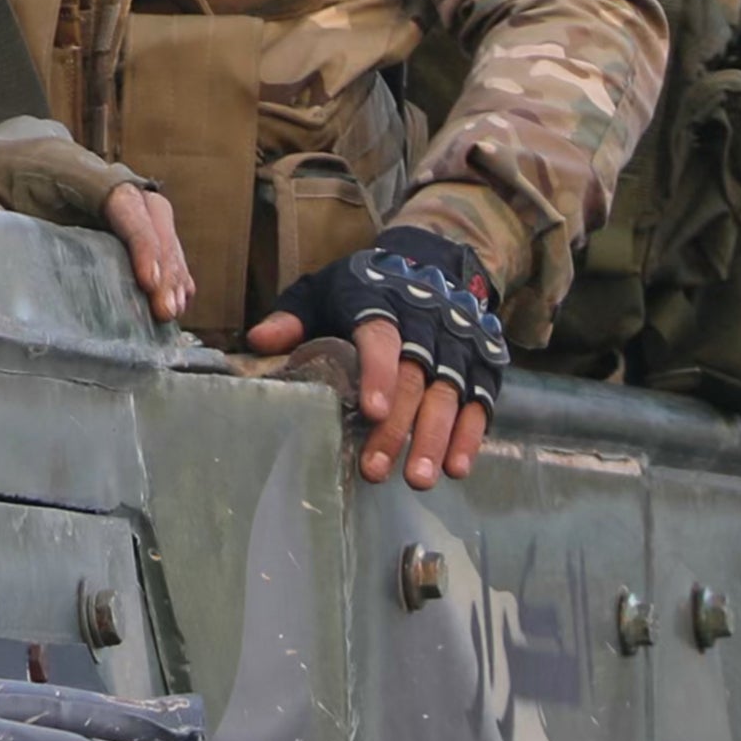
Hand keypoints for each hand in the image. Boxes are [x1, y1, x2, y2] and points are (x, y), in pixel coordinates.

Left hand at [0, 121, 192, 321]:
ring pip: (151, 216)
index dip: (140, 238)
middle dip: (163, 256)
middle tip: (166, 309)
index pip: (116, 195)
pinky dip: (161, 258)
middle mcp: (83, 170)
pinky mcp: (90, 208)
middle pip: (146, 206)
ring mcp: (91, 187)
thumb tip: (4, 288)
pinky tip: (174, 293)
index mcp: (54, 163)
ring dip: (168, 261)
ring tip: (172, 310)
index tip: (148, 283)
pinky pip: (140, 228)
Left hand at [247, 228, 510, 489]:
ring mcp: (458, 345)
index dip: (378, 373)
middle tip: (377, 469)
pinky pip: (480, 402)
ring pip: (448, 394)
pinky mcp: (482, 365)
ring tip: (417, 478)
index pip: (380, 338)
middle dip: (397, 426)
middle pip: (414, 377)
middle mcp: (426, 323)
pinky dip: (470, 436)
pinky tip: (456, 467)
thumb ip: (293, 317)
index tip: (371, 410)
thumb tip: (258, 341)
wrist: (431, 262)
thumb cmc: (363, 287)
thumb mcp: (323, 290)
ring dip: (434, 438)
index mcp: (381, 302)